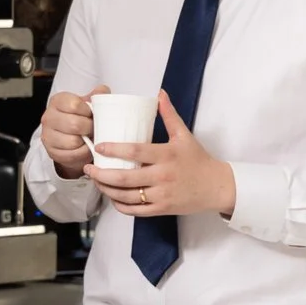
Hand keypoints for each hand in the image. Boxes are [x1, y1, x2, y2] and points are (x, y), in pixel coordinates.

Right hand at [41, 85, 103, 179]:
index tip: (91, 114)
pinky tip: (84, 147)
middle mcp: (48, 117)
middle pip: (74, 124)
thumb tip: (103, 91)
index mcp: (58, 101)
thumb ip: (97, 96)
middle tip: (93, 128)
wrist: (72, 139)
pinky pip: (72, 155)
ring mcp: (48, 135)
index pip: (74, 105)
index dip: (87, 111)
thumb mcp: (89, 104)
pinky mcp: (51, 152)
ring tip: (89, 138)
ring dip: (86, 142)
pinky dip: (82, 153)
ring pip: (73, 141)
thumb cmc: (81, 118)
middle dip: (89, 128)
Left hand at [87, 92, 237, 219]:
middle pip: (125, 178)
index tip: (99, 146)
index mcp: (167, 155)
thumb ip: (170, 115)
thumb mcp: (184, 135)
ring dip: (107, 189)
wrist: (217, 187)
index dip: (114, 149)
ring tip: (96, 181)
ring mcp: (162, 195)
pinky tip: (112, 197)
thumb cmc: (198, 160)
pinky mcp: (162, 209)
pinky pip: (136, 211)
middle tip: (88, 168)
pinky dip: (120, 205)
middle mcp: (163, 176)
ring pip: (127, 196)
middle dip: (102, 174)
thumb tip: (160, 93)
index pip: (136, 152)